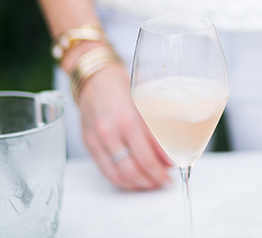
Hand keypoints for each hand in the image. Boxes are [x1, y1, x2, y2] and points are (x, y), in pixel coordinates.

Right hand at [77, 61, 172, 190]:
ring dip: (138, 183)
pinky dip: (121, 180)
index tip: (172, 171)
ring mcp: (98, 138)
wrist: (94, 77)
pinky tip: (132, 180)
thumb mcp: (145, 102)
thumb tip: (169, 155)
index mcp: (130, 117)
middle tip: (164, 180)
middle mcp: (112, 130)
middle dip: (153, 178)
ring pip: (120, 173)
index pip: (149, 153)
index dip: (162, 168)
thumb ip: (156, 127)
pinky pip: (105, 170)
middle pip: (136, 166)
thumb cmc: (122, 85)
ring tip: (150, 183)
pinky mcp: (89, 143)